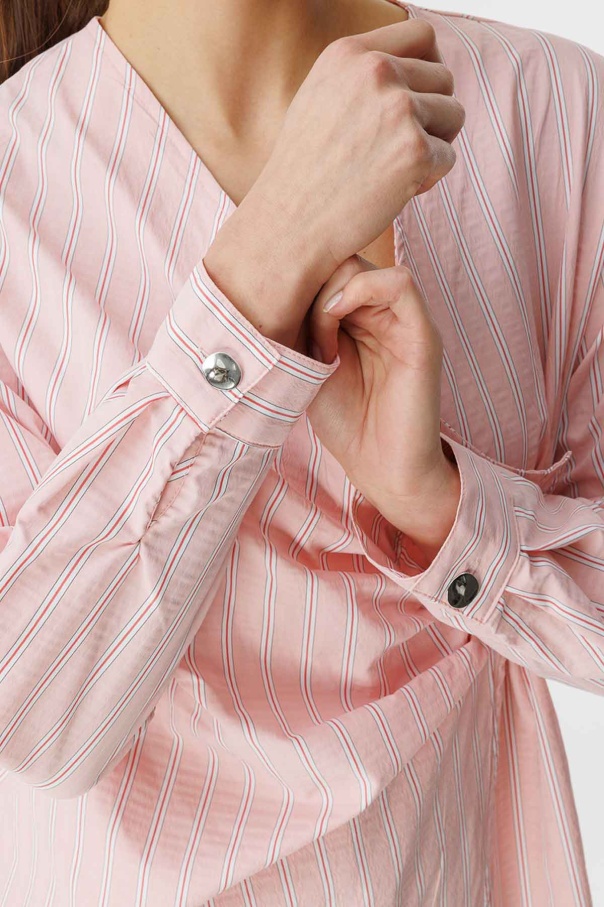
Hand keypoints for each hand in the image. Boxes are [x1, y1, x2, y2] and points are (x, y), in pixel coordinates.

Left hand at [306, 255, 459, 558]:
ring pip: (366, 265)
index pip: (329, 265)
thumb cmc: (345, 423)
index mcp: (359, 317)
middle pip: (343, 258)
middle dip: (310, 284)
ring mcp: (405, 321)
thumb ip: (299, 326)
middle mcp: (383, 313)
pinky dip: (359, 292)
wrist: (380, 469)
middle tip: (294, 327)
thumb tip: (266, 287)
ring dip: (330, 292)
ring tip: (318, 336)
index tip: (276, 314)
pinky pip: (399, 283)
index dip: (299, 278)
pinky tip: (334, 326)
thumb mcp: (306, 364)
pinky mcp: (422, 336)